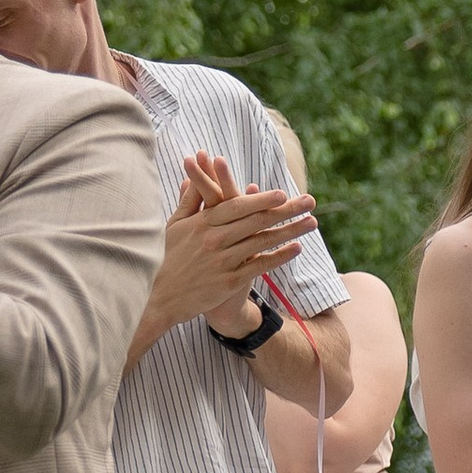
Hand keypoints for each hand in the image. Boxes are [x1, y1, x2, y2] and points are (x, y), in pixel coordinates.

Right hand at [162, 150, 312, 335]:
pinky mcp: (229, 281)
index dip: (261, 199)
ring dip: (290, 231)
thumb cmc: (167, 257)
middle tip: (309, 201)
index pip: (237, 206)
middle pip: (256, 221)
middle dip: (286, 210)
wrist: (160, 296)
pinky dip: (279, 257)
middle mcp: (215, 239)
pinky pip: (260, 266)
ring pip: (262, 241)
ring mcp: (223, 260)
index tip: (282, 193)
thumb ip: (188, 201)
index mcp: (202, 223)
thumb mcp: (173, 226)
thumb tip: (192, 176)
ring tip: (311, 222)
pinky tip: (296, 249)